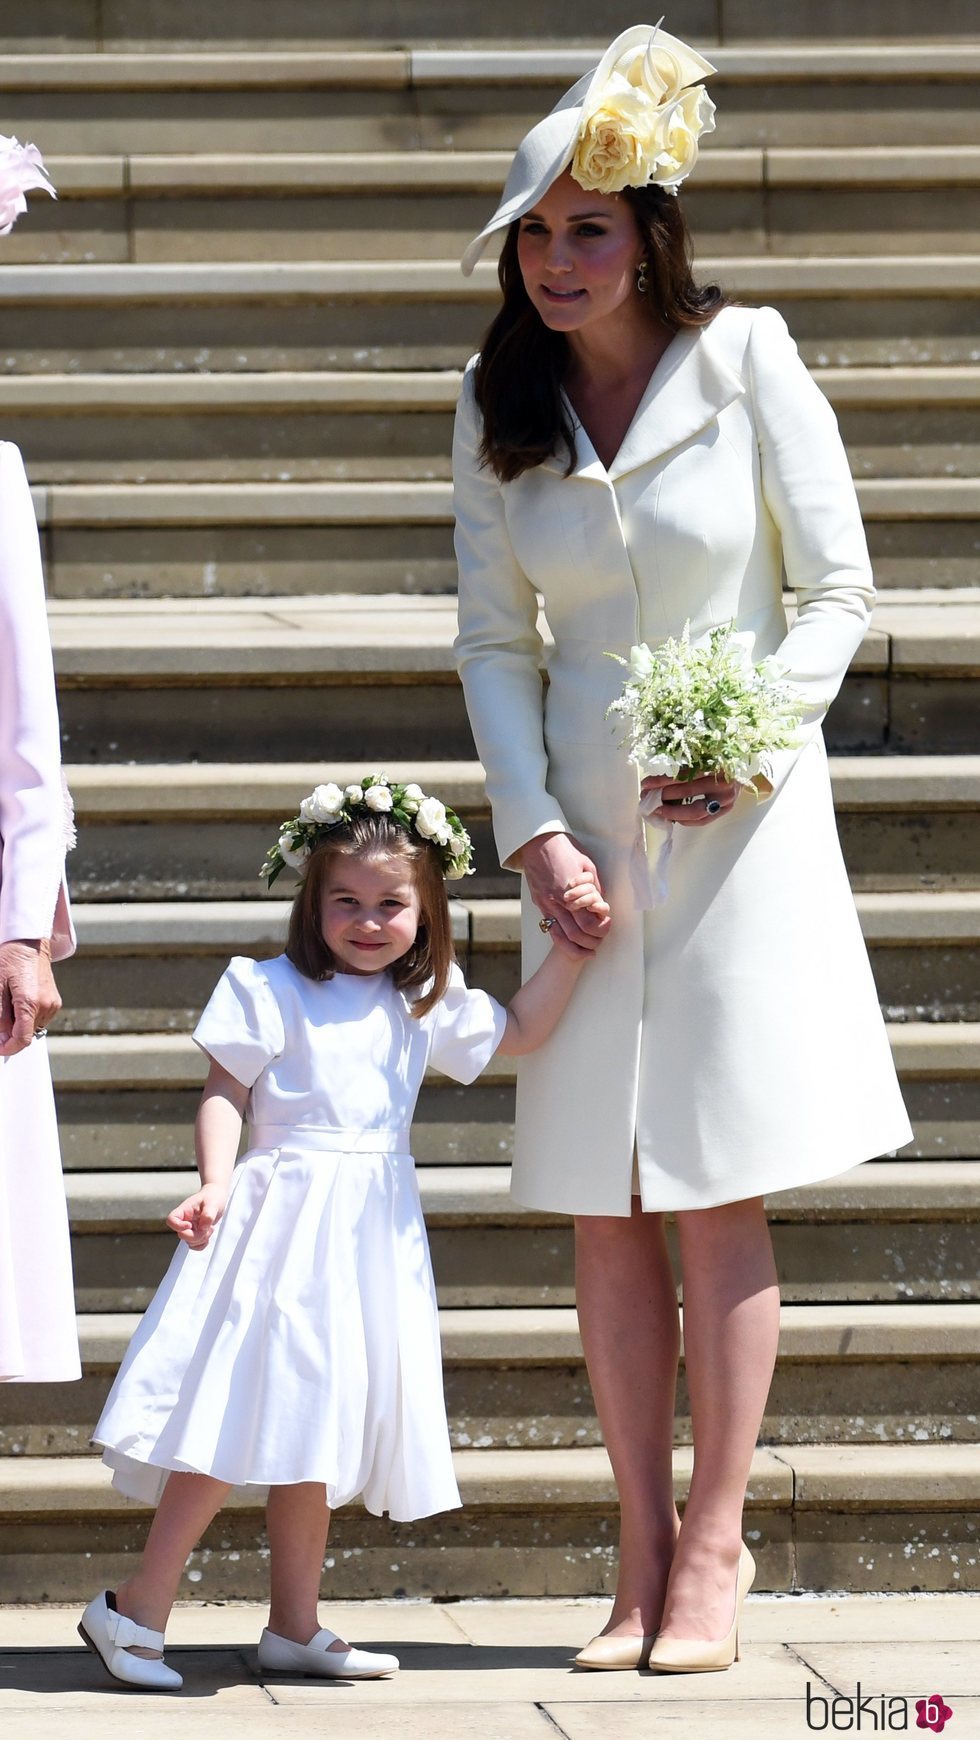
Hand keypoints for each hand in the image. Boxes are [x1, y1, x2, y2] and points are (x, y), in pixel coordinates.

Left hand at [0, 938, 61, 1056]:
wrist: (29, 943)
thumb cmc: (9, 960)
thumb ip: (0, 1016)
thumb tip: (2, 1039)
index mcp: (30, 1002)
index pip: (23, 1039)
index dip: (8, 1048)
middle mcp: (46, 1006)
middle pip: (26, 1034)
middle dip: (11, 1031)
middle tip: (2, 1009)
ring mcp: (53, 1004)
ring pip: (32, 1027)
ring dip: (19, 1023)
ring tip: (10, 1001)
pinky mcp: (55, 1002)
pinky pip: (38, 1019)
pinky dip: (27, 1016)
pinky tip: (20, 999)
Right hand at [167, 1181, 228, 1249]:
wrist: (217, 1197)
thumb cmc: (213, 1197)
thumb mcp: (213, 1204)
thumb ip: (208, 1215)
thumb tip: (202, 1228)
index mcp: (184, 1210)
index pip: (171, 1220)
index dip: (178, 1226)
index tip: (190, 1224)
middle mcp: (184, 1220)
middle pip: (182, 1235)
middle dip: (197, 1235)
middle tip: (208, 1227)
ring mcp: (189, 1228)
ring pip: (189, 1242)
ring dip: (202, 1239)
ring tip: (210, 1228)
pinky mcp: (195, 1234)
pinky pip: (195, 1246)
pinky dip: (203, 1243)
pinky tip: (208, 1233)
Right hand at [520, 832, 610, 958]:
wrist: (538, 843)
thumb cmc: (565, 850)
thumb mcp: (587, 865)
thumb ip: (594, 887)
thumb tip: (601, 902)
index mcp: (572, 893)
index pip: (588, 923)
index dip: (601, 929)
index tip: (607, 926)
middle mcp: (558, 903)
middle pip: (576, 934)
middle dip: (591, 942)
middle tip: (600, 941)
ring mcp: (546, 905)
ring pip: (561, 937)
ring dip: (575, 947)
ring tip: (587, 950)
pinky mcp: (539, 904)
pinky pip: (550, 928)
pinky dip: (561, 939)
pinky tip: (570, 942)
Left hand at [641, 770, 738, 827]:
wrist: (744, 772)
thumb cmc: (719, 762)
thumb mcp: (705, 757)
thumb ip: (685, 766)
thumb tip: (655, 780)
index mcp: (717, 762)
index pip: (685, 773)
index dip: (663, 780)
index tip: (646, 783)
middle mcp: (723, 782)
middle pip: (688, 791)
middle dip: (664, 795)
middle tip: (647, 798)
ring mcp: (726, 799)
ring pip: (696, 810)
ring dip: (673, 812)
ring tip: (657, 811)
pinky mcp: (726, 810)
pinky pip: (703, 820)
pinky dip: (685, 820)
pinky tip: (673, 817)